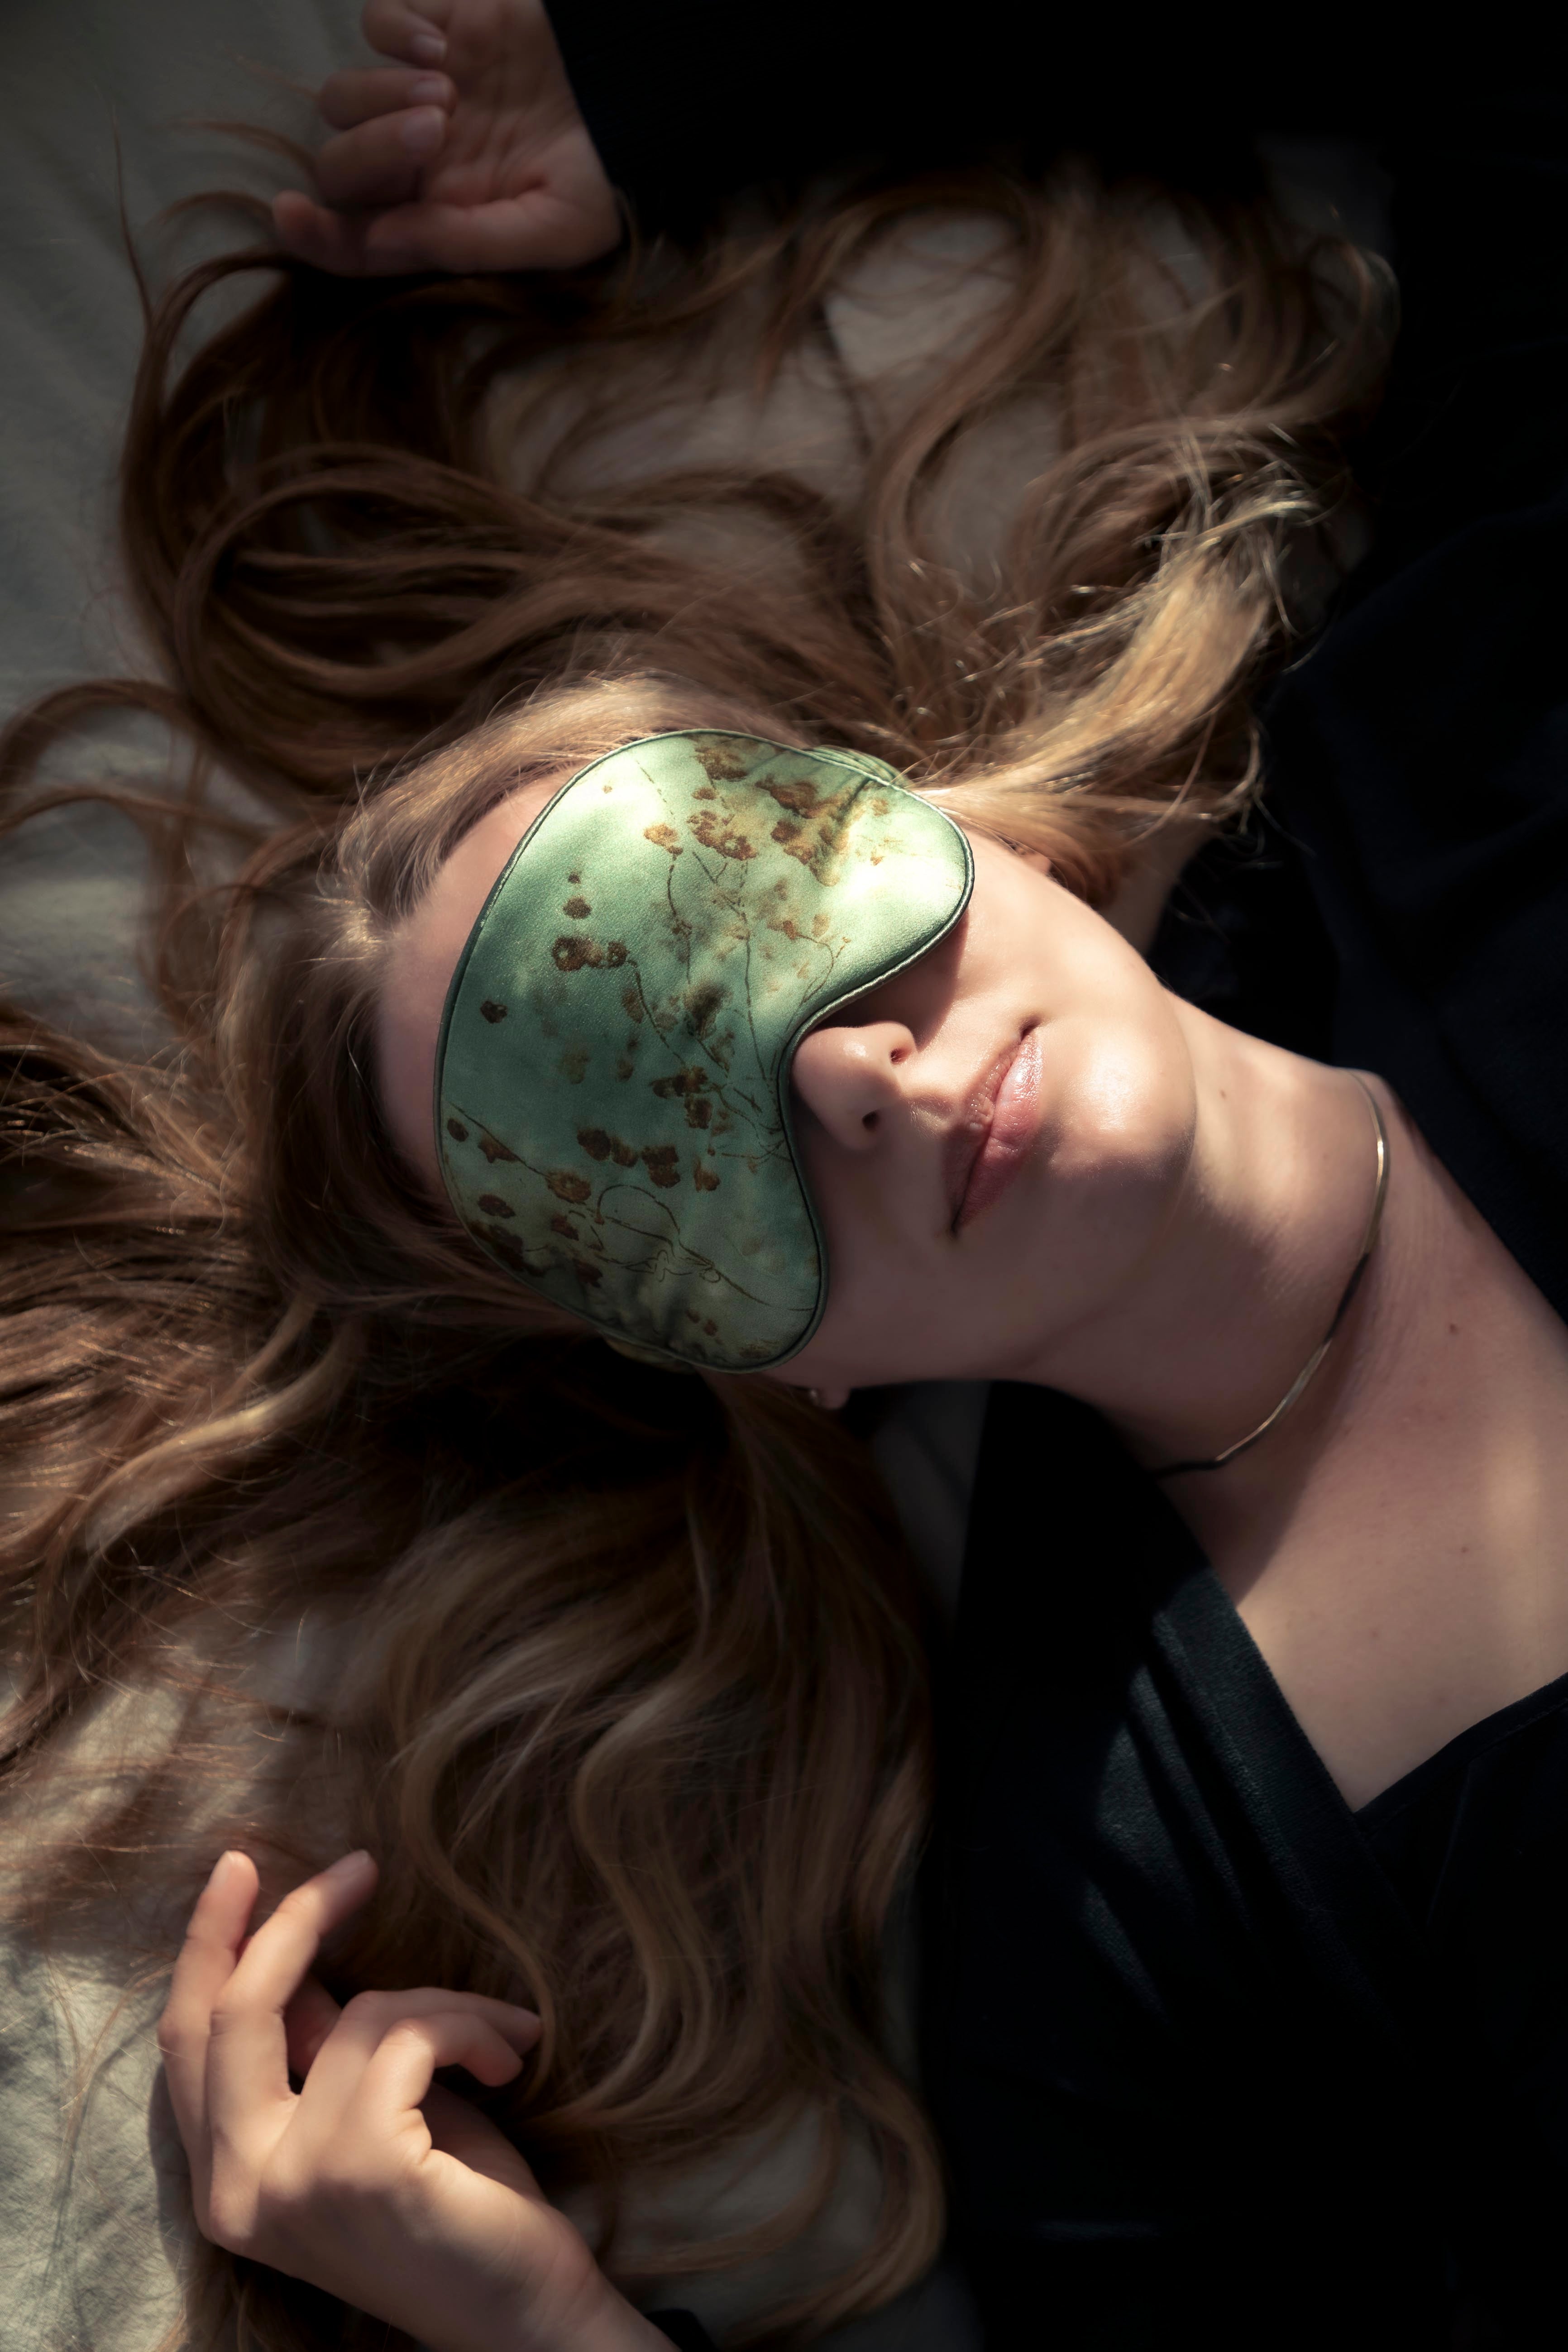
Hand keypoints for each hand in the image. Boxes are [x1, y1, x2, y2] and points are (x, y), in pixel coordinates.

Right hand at [159, 1849, 662, 2351]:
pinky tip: (512, 2061)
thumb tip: (292, 1948)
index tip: (242, 1869)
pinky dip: (473, 2027)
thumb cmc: (455, 2205)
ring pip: (359, 2012)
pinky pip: (410, 2036)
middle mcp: (239, 2190)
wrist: (527, 2310)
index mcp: (226, 2181)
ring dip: (445, 2004)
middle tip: (359, 1866)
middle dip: (295, 1918)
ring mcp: (293, 2182)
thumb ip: (317, 2050)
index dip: (209, 1946)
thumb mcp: (368, 2113)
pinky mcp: (359, 2167)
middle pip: (237, 2010)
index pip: (188, 2041)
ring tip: (504, 2037)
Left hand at [274, 0, 619, 275]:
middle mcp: (419, 163)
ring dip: (381, 95)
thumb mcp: (551, 230)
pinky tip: (444, 50)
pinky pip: (376, 23)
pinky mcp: (437, 26)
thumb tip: (376, 242)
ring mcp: (421, 91)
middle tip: (436, 132)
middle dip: (370, 152)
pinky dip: (396, 33)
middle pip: (338, 166)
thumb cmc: (608, 173)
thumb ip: (462, 244)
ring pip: (342, 96)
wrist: (646, 87)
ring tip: (449, 93)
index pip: (354, 237)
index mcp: (440, 220)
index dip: (314, 235)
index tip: (291, 213)